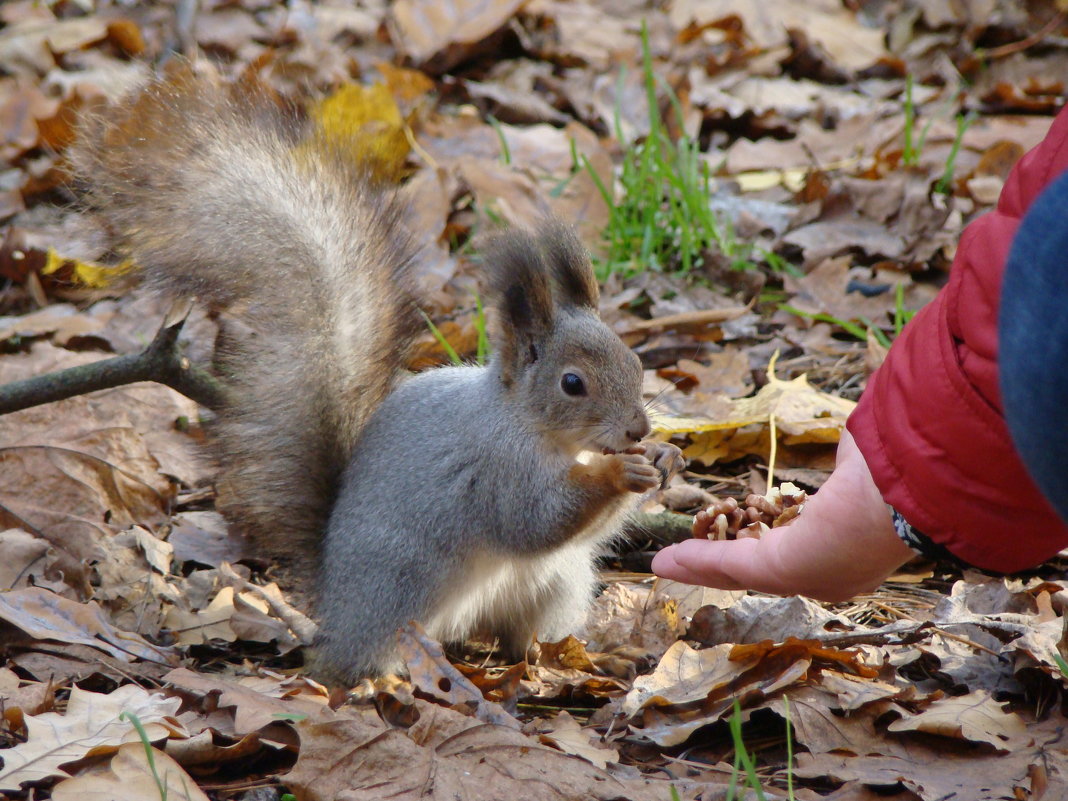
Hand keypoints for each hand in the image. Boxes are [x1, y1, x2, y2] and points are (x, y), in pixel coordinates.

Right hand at [651, 430, 914, 602]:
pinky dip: (695, 562)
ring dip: (701, 564)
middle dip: (722, 562)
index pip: (800, 543)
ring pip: (740, 569)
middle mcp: (832, 569)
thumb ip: (850, 458)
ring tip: (670, 562)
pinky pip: (729, 564)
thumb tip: (852, 440)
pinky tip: (666, 561)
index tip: (740, 531)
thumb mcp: (866, 457)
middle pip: (762, 567)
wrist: (913, 485)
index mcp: (854, 543)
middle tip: (693, 557)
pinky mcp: (782, 569)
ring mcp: (807, 575)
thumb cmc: (902, 465)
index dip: (763, 538)